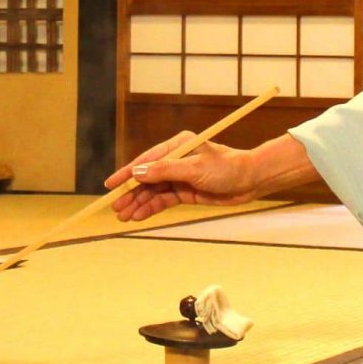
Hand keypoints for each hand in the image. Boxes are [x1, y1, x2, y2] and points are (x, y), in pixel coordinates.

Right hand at [104, 133, 262, 222]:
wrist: (252, 181)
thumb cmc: (227, 168)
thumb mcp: (194, 169)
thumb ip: (164, 171)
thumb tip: (137, 173)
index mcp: (176, 146)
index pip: (146, 161)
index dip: (127, 173)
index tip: (110, 185)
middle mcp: (175, 160)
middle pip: (147, 178)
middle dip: (131, 194)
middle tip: (116, 208)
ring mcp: (180, 177)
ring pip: (153, 192)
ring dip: (139, 204)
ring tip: (124, 217)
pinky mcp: (186, 192)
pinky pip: (164, 200)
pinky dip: (151, 208)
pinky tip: (140, 216)